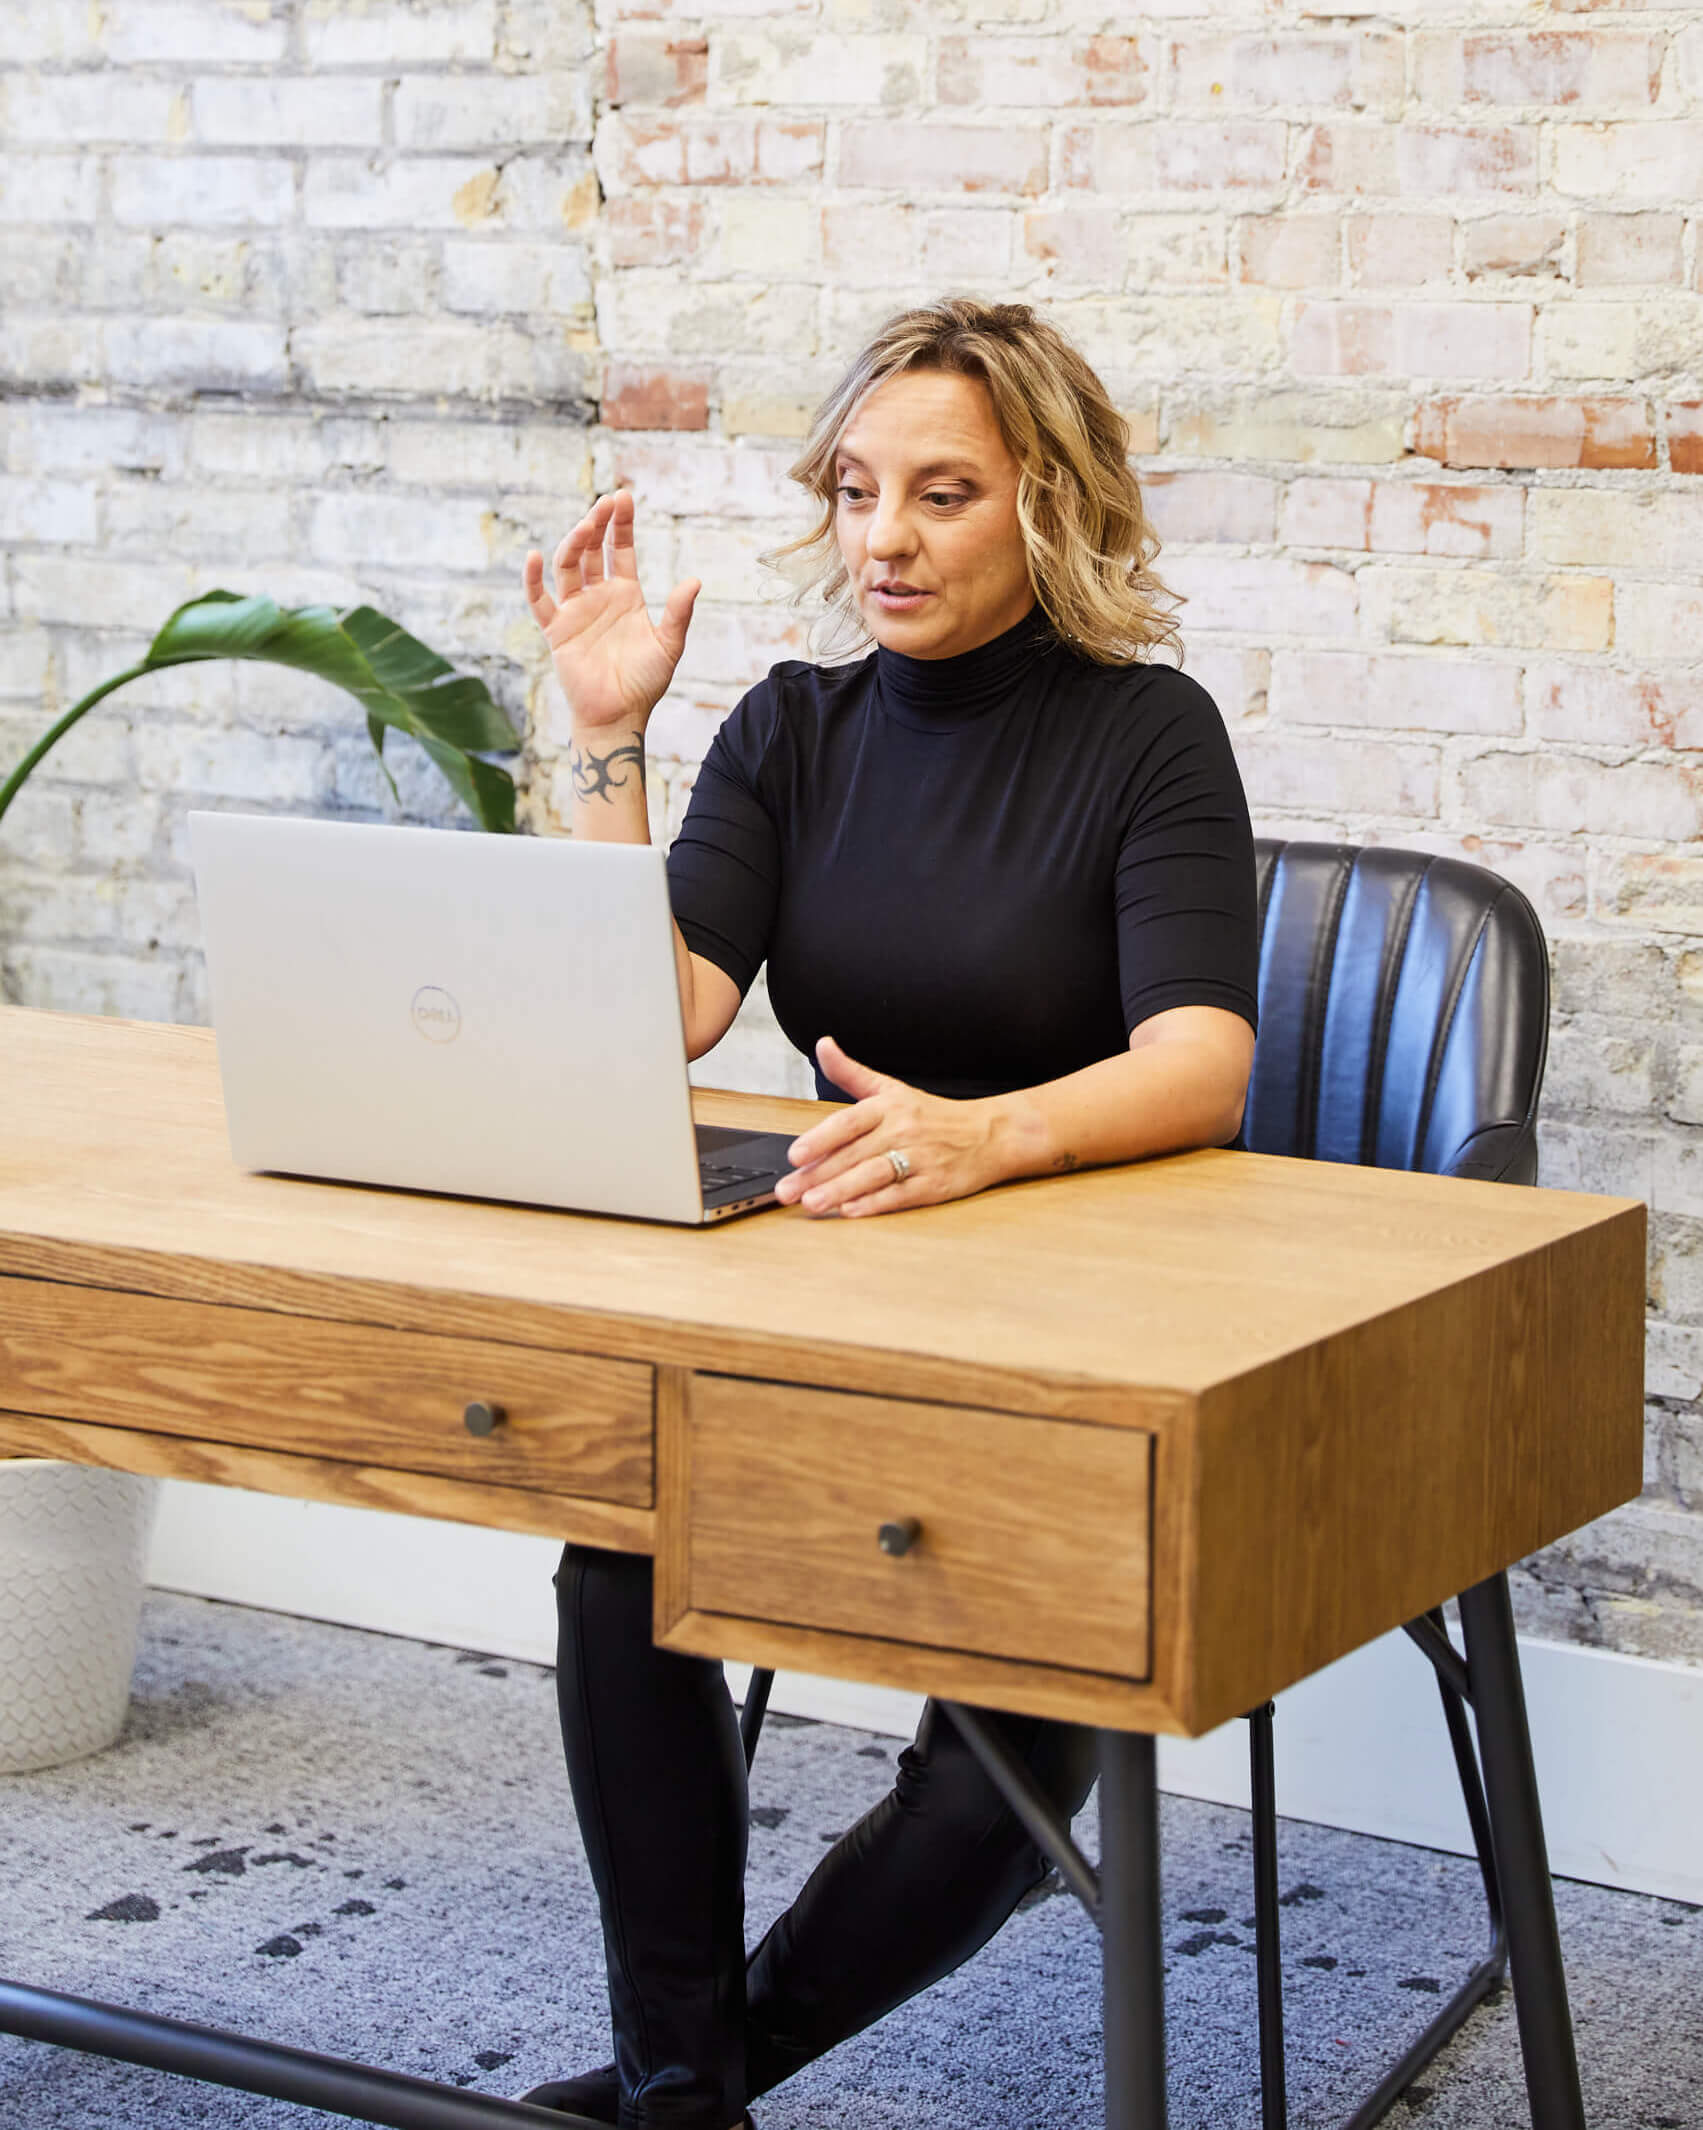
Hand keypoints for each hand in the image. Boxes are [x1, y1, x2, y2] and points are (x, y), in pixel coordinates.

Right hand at [522, 490, 700, 732]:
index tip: (623, 496)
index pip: (620, 549)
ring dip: (574, 543)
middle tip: (606, 502)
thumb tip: (695, 580)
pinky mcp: (556, 630)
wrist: (620, 715)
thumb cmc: (645, 683)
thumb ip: (679, 613)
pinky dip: (533, 579)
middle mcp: (598, 596)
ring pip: (568, 567)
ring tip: (586, 525)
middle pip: (592, 550)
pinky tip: (535, 557)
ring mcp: (575, 611)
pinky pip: (539, 601)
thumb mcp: (669, 645)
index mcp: (625, 594)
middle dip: (598, 525)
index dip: (621, 524)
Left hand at [773, 1036, 1000, 1217]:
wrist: (990, 1134)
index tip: (794, 1154)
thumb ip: (851, 1072)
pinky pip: (901, 1195)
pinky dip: (875, 1203)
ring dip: (841, 1190)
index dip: (820, 1138)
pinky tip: (851, 1211)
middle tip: (786, 1191)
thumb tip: (823, 1045)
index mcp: (888, 1107)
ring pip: (874, 1175)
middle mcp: (902, 1130)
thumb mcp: (891, 1088)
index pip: (848, 1122)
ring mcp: (920, 1158)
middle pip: (853, 1154)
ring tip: (812, 1203)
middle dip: (817, 1175)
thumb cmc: (933, 1115)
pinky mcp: (934, 1185)